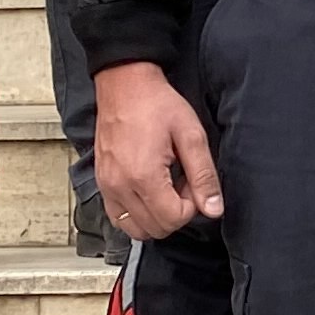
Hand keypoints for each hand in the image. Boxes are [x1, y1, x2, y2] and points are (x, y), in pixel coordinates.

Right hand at [93, 60, 223, 238]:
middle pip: (155, 229)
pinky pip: (117, 217)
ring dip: (156, 216)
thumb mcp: (192, 135)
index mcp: (143, 176)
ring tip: (165, 187)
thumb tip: (213, 209)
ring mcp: (106, 186)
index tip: (192, 182)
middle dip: (175, 212)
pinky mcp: (101, 183)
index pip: (173, 219)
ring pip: (135, 229)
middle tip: (181, 182)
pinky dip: (137, 214)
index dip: (191, 206)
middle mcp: (119, 186)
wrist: (124, 85)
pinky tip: (149, 191)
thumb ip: (204, 176)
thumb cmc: (157, 104)